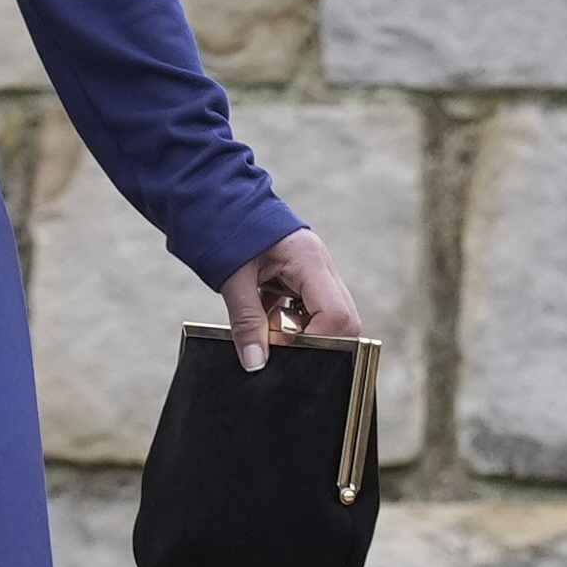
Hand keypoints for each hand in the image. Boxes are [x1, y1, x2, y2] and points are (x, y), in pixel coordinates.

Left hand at [221, 229, 360, 372]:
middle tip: (279, 338)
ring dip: (303, 329)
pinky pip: (311, 308)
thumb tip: (255, 364)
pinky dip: (292, 320)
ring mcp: (318, 271)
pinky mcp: (306, 277)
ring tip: (270, 323)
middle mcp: (322, 266)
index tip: (286, 348)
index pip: (337, 315)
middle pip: (344, 319)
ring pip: (331, 316)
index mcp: (309, 261)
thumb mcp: (233, 279)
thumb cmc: (229, 230)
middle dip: (315, 338)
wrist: (222, 203)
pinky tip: (267, 313)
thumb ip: (246, 322)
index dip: (316, 340)